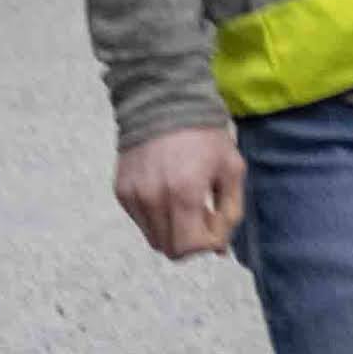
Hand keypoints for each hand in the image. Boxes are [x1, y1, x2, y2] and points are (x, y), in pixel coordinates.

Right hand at [113, 125, 244, 260]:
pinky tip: (168, 193)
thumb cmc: (206, 138)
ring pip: (153, 238)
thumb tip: (219, 248)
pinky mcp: (120, 190)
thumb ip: (229, 213)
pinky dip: (157, 217)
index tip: (216, 222)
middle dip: (191, 240)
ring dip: (173, 231)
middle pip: (169, 249)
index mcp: (183, 194)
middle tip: (202, 215)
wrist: (164, 105)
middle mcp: (153, 199)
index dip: (207, 244)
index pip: (188, 247)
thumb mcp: (232, 171)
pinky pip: (140, 221)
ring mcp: (132, 195)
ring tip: (186, 203)